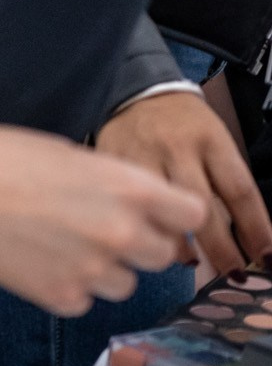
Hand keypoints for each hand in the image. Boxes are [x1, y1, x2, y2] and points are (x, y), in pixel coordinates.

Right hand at [0, 124, 207, 316]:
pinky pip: (83, 300)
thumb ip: (116, 183)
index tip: (154, 213)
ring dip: (102, 269)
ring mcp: (92, 270)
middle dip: (136, 243)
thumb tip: (139, 205)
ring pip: (124, 284)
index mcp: (130, 189)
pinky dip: (66, 286)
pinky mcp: (60, 297)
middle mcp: (121, 233)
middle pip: (161, 254)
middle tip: (96, 228)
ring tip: (58, 244)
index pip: (191, 214)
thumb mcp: (71, 154)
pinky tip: (35, 260)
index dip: (172, 214)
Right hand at [97, 89, 271, 273]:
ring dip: (181, 246)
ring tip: (195, 263)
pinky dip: (144, 231)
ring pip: (159, 211)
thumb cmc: (184, 126)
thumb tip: (248, 239)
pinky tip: (154, 245)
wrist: (135, 91)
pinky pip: (125, 206)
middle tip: (233, 274)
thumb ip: (224, 183)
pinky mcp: (109, 163)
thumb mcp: (214, 142)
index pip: (239, 191)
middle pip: (202, 207)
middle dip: (222, 248)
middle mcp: (176, 147)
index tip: (265, 258)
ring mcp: (140, 156)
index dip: (256, 229)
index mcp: (210, 139)